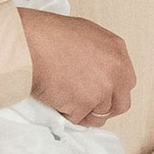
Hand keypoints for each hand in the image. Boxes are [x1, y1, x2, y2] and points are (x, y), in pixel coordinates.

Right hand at [19, 10, 136, 126]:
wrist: (28, 43)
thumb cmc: (47, 34)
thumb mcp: (84, 35)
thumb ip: (98, 56)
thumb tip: (96, 73)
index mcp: (117, 50)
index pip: (126, 82)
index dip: (112, 91)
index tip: (98, 94)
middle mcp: (116, 71)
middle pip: (120, 104)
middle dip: (103, 108)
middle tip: (84, 105)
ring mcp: (102, 89)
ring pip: (99, 116)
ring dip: (82, 112)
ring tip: (63, 97)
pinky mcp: (84, 105)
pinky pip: (77, 119)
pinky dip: (65, 113)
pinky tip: (53, 96)